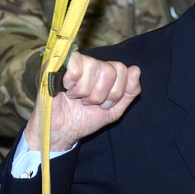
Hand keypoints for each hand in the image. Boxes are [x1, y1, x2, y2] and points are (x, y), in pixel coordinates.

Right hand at [24, 51, 140, 152]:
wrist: (61, 131)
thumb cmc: (84, 119)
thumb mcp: (113, 110)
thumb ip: (129, 92)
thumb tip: (136, 69)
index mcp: (106, 72)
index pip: (121, 69)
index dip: (115, 92)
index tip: (104, 104)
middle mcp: (93, 63)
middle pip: (109, 70)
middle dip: (100, 95)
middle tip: (88, 102)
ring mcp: (76, 61)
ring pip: (93, 67)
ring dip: (84, 92)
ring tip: (77, 98)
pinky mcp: (58, 63)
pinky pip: (75, 65)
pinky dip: (72, 84)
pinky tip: (66, 89)